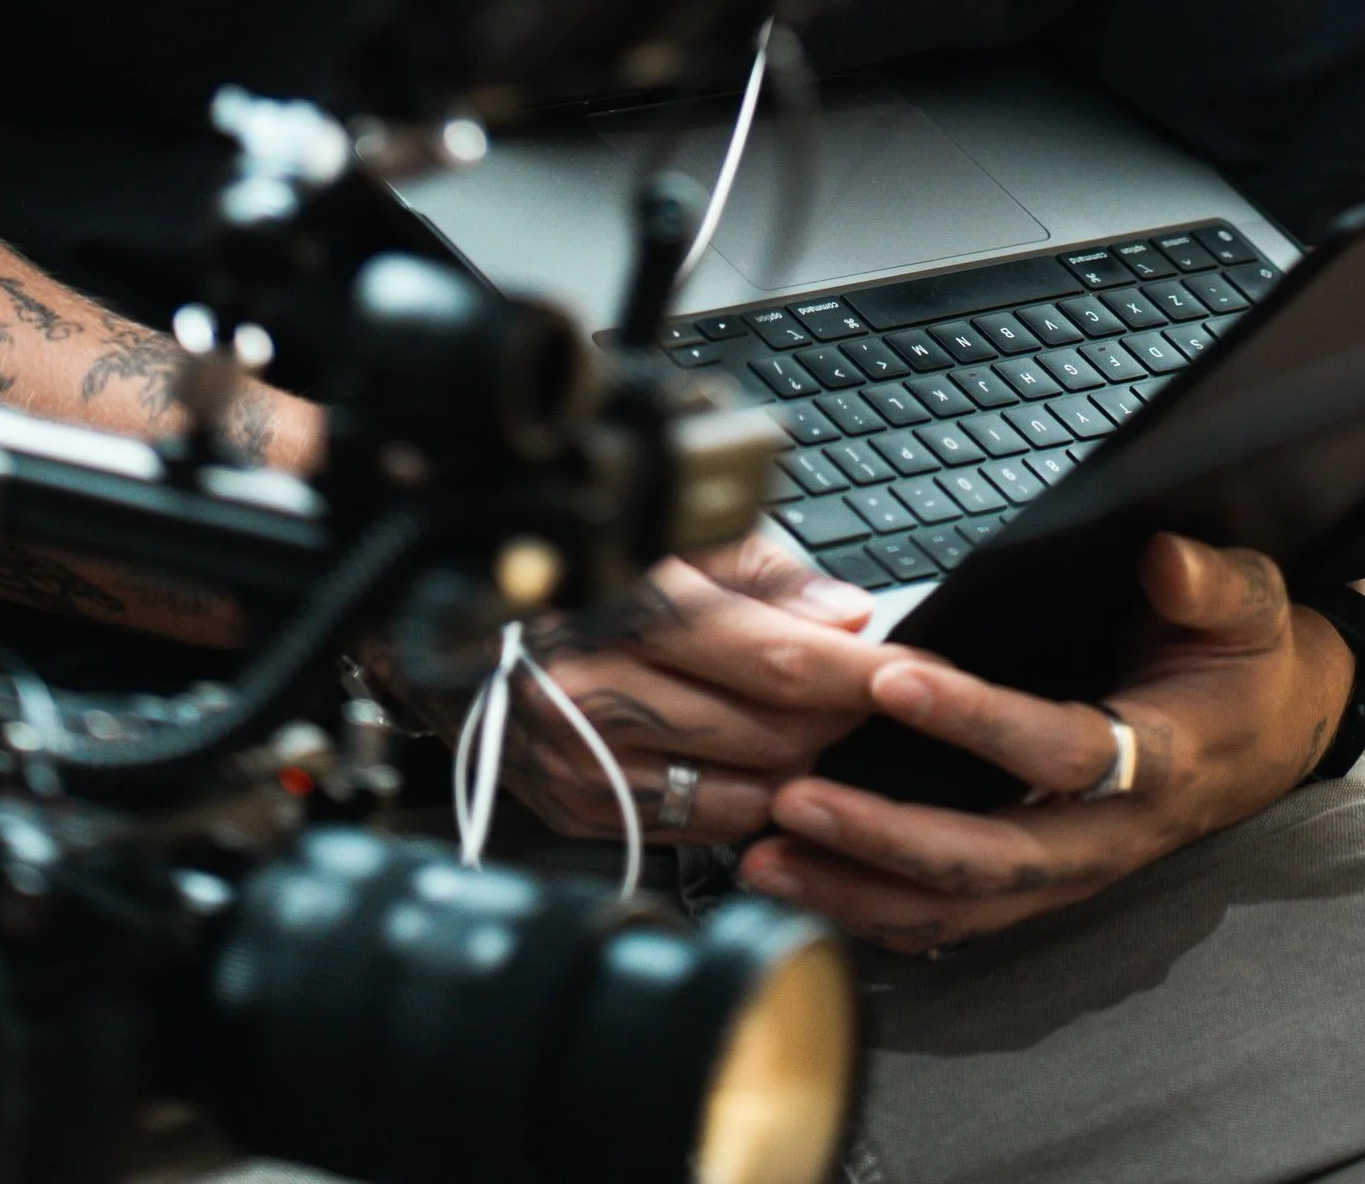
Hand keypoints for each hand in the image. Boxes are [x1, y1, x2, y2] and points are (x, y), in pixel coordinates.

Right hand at [501, 535, 880, 842]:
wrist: (448, 627)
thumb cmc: (575, 565)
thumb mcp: (674, 535)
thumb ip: (770, 575)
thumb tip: (849, 616)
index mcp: (634, 609)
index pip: (782, 660)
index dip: (863, 674)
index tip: (915, 676)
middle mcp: (605, 692)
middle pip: (772, 736)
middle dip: (837, 720)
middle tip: (865, 695)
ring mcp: (587, 762)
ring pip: (743, 793)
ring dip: (795, 770)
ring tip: (808, 728)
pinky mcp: (577, 810)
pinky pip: (693, 828)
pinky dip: (738, 801)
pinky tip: (748, 765)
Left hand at [735, 533, 1351, 952]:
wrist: (1272, 734)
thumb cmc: (1248, 659)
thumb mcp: (1251, 602)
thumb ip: (1208, 581)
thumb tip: (1162, 556)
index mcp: (1159, 760)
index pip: (1056, 750)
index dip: (974, 720)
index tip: (890, 680)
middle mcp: (1110, 836)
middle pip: (989, 860)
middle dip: (883, 837)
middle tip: (792, 799)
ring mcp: (1075, 873)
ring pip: (961, 907)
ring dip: (860, 890)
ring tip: (767, 859)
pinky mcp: (1046, 885)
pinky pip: (959, 919)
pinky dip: (881, 915)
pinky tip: (810, 893)